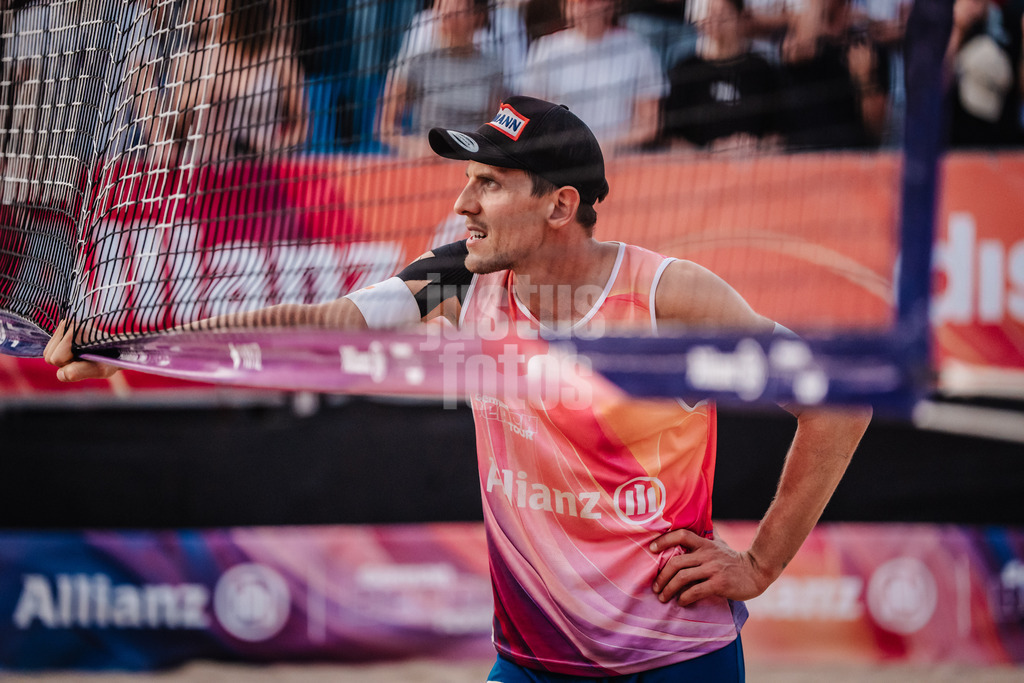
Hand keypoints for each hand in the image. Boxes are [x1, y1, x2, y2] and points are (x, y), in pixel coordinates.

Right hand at [43, 320, 119, 381]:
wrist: (117, 348)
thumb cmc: (110, 360)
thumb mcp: (99, 370)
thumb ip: (79, 372)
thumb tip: (61, 374)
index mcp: (76, 332)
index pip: (55, 359)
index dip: (69, 365)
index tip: (85, 361)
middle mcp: (69, 324)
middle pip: (48, 355)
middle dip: (64, 362)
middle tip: (83, 359)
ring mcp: (65, 324)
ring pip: (48, 352)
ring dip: (63, 357)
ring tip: (81, 354)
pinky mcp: (64, 326)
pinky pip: (51, 347)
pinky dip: (62, 352)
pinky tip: (77, 350)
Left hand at [649, 529, 771, 605]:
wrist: (756, 572)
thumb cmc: (733, 560)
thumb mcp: (719, 544)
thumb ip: (706, 538)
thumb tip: (694, 529)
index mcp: (704, 544)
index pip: (681, 535)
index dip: (664, 539)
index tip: (651, 548)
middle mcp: (707, 554)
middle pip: (676, 562)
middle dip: (662, 576)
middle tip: (656, 587)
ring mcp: (713, 569)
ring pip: (683, 577)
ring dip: (669, 589)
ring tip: (663, 597)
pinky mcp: (720, 584)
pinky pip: (695, 591)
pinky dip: (684, 598)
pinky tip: (681, 602)